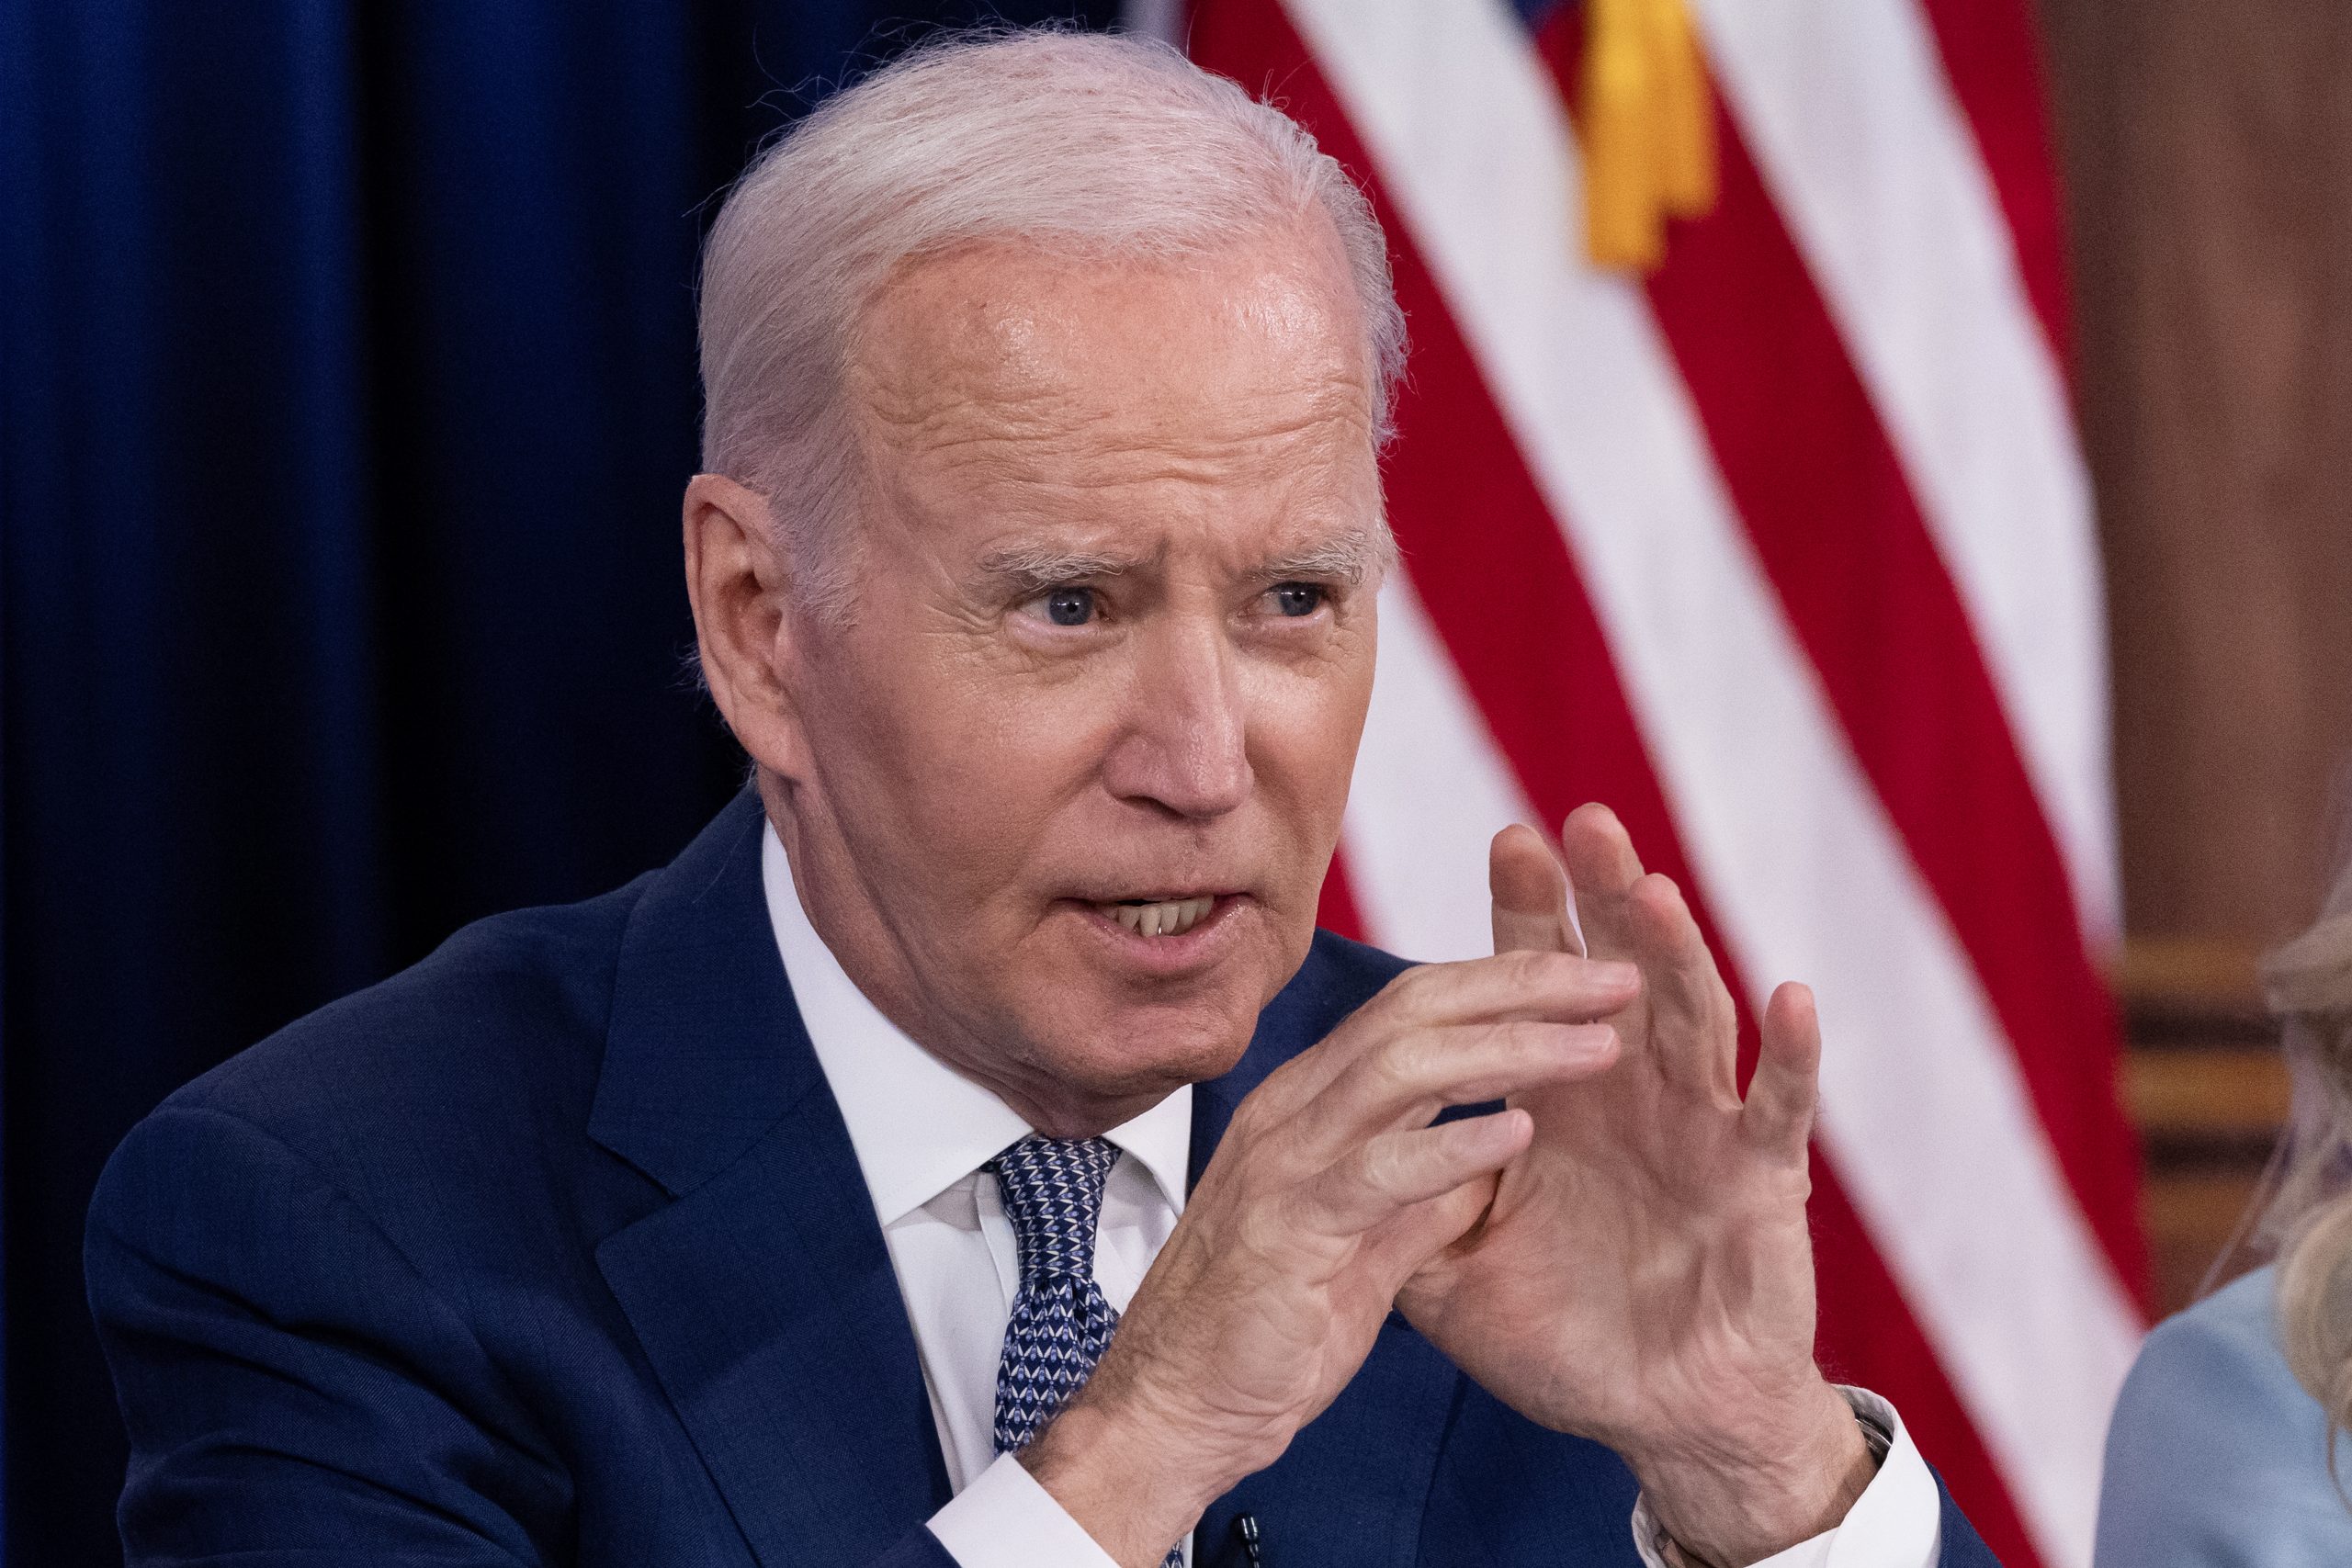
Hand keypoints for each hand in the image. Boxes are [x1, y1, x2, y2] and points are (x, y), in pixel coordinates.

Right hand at [1021, 951, 1632, 1566]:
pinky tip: (1520, 1132)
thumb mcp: (1363, 1245)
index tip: (1591, 978)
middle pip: (1413, 1008)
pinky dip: (1453, 1145)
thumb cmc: (1261, 1330)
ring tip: (1596, 1046)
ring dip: (1508, 1047)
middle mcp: (1293, 1110)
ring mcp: (1284, 1161)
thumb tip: (1489, 1155)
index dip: (1505, 983)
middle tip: (1616, 978)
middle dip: (1522, 985)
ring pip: (1399, 1066)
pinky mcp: (1288, 1226)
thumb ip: (1421, 1193)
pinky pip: (1378, 1168)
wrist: (1174, 1411)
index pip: (1414, 1006)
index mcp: (1311, 1103)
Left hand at [1397, 806, 1871, 1566]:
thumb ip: (1403, 1204)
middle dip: (1601, 898)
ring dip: (1675, 953)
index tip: (1508, 838)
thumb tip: (1324, 1158)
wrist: (1663, 1422)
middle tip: (1579, 821)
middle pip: (1619, 973)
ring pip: (1694, 1019)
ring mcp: (1704, 1129)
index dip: (1529, 916)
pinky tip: (1788, 997)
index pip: (1540, 989)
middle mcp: (1637, 1094)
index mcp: (1564, 1100)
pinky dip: (1791, 1056)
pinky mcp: (1761, 1182)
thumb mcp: (1456, 1271)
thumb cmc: (1570, 1339)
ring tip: (1649, 890)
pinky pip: (1779, 1111)